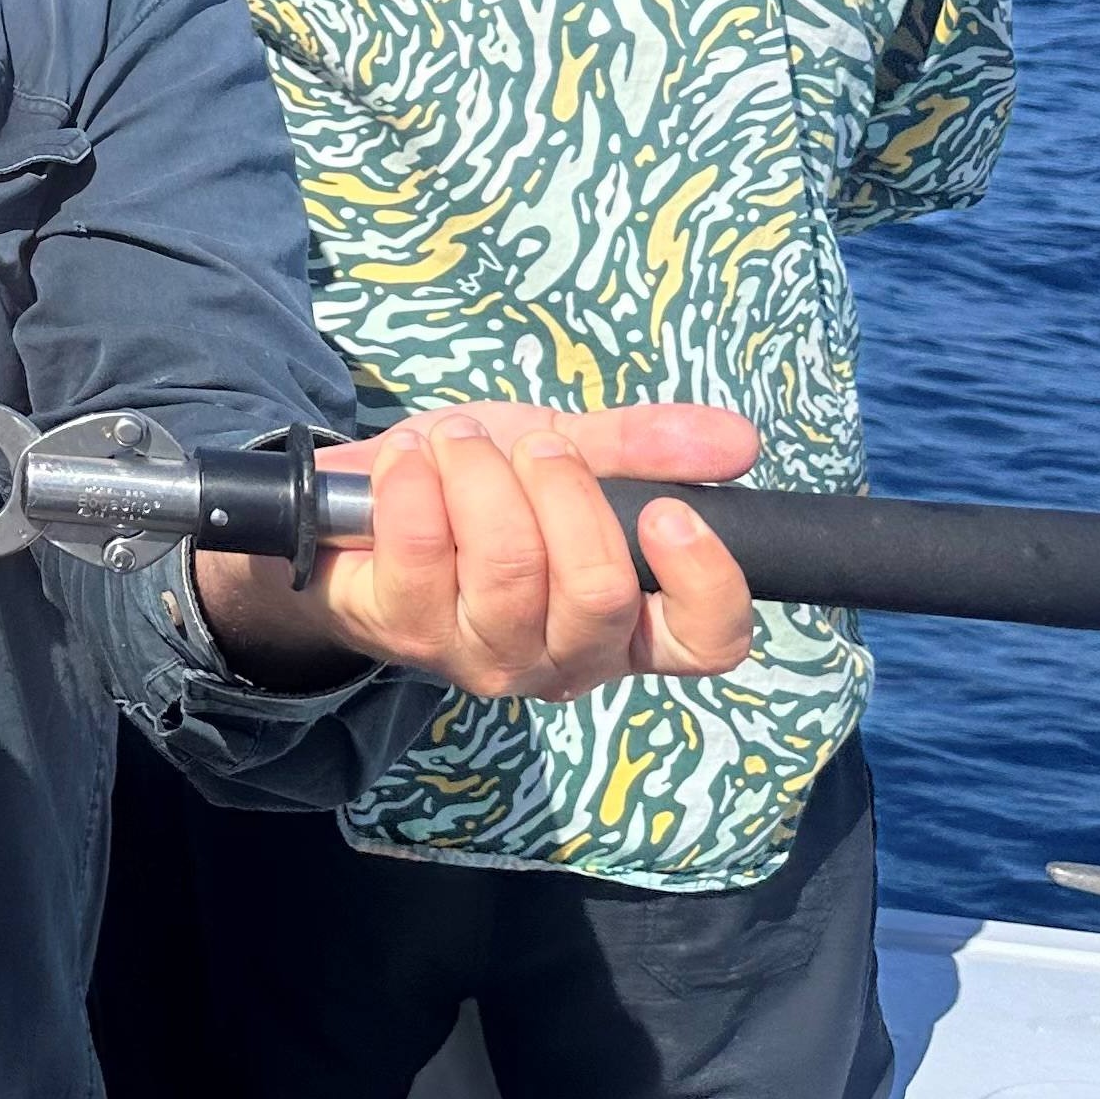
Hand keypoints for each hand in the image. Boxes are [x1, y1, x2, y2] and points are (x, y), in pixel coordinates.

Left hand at [202, 402, 761, 699]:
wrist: (362, 508)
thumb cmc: (482, 490)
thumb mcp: (569, 451)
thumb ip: (645, 447)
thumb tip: (737, 441)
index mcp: (628, 622)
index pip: (707, 641)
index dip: (704, 581)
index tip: (668, 511)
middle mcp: (565, 657)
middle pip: (598, 591)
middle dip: (563, 489)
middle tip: (531, 446)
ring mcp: (484, 655)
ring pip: (509, 565)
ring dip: (481, 474)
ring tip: (458, 442)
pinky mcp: (407, 634)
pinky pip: (424, 549)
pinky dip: (415, 482)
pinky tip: (407, 462)